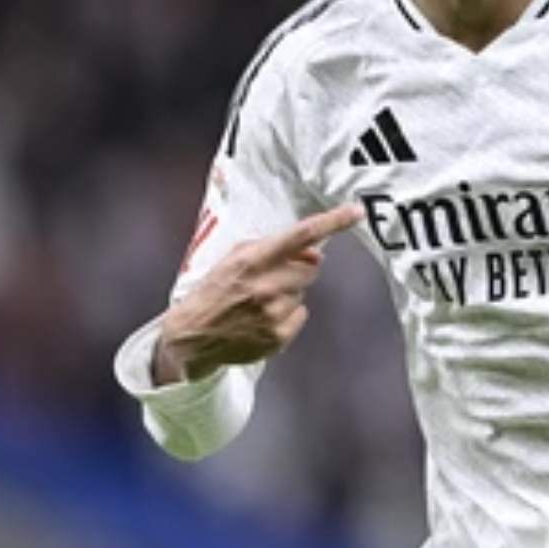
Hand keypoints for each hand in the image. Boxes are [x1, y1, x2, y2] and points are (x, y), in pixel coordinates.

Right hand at [154, 205, 362, 383]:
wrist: (193, 336)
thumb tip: (315, 252)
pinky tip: (264, 316)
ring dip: (289, 292)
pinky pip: (301, 314)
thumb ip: (272, 248)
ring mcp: (273, 313)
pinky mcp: (278, 336)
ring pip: (304, 292)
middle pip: (312, 268)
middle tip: (274, 277)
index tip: (355, 211)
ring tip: (261, 300)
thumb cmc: (215, 290)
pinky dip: (288, 314)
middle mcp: (266, 285)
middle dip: (300, 269)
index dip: (332, 221)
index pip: (301, 235)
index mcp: (252, 259)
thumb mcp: (234, 258)